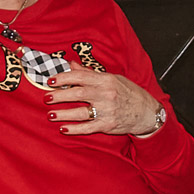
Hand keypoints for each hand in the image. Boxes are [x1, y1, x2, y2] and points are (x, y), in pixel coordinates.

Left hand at [46, 62, 162, 135]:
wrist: (147, 112)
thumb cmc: (129, 93)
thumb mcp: (113, 79)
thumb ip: (90, 73)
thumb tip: (72, 65)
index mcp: (106, 80)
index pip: (81, 76)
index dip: (64, 78)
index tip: (52, 81)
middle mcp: (106, 94)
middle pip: (78, 94)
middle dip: (59, 96)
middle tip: (47, 97)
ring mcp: (107, 111)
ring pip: (80, 112)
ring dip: (63, 114)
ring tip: (50, 114)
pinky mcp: (108, 125)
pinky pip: (88, 128)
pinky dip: (75, 129)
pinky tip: (64, 129)